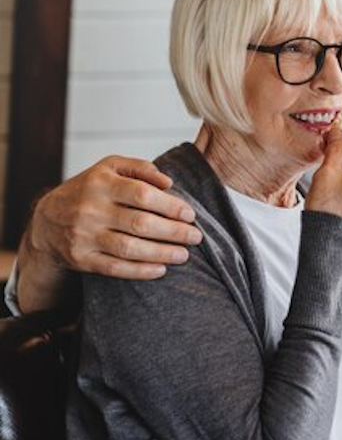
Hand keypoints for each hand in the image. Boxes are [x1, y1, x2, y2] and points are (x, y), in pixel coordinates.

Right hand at [14, 156, 202, 311]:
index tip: (190, 215)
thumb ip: (140, 168)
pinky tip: (161, 269)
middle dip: (173, 232)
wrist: (47, 220)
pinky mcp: (81, 258)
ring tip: (183, 254)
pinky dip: (140, 271)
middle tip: (195, 237)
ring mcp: (84, 235)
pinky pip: (115, 268)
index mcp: (101, 183)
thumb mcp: (109, 168)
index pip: (142, 194)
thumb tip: (168, 182)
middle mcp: (90, 209)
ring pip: (129, 248)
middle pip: (140, 224)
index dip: (171, 206)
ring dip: (161, 254)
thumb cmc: (89, 191)